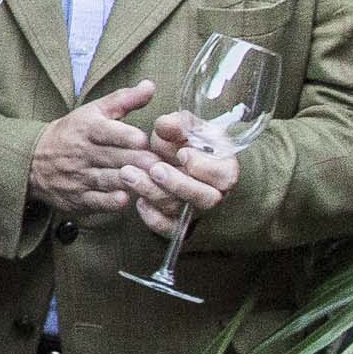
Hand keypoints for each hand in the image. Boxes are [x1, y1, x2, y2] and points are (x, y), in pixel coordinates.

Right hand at [23, 80, 164, 219]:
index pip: (107, 131)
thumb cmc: (72, 132)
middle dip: (138, 161)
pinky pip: (96, 201)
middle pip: (114, 157)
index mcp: (87, 128)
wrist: (32, 160)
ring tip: (153, 182)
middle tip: (161, 164)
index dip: (126, 136)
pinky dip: (111, 201)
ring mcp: (79, 177)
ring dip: (130, 181)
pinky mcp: (78, 198)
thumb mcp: (93, 111)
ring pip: (108, 179)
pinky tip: (125, 199)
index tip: (144, 139)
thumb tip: (150, 85)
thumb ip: (124, 99)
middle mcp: (83, 153)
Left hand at [125, 108, 248, 240]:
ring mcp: (195, 210)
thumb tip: (166, 125)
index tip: (182, 153)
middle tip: (154, 169)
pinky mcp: (177, 223)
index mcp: (224, 168)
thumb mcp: (183, 127)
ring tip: (128, 173)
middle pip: (205, 198)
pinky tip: (139, 202)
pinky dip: (152, 218)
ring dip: (152, 192)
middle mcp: (214, 193)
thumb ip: (177, 124)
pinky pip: (168, 229)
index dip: (203, 166)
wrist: (174, 159)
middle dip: (178, 184)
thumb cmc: (185, 141)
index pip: (223, 175)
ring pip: (179, 210)